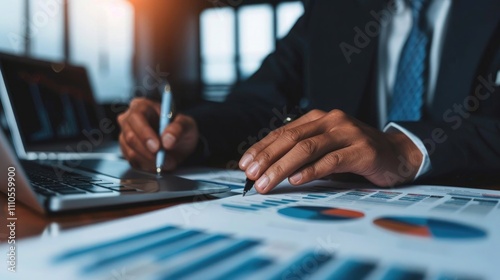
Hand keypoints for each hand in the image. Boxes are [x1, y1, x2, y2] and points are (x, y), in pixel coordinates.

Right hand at [117, 97, 198, 171]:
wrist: (179, 143)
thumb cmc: (180, 129)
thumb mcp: (187, 125)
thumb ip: (179, 128)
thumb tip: (168, 140)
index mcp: (142, 106)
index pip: (136, 117)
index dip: (145, 133)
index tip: (157, 147)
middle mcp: (129, 120)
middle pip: (130, 136)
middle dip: (148, 151)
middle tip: (163, 160)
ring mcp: (125, 136)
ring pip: (131, 152)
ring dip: (150, 161)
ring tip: (168, 162)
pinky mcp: (127, 151)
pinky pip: (134, 162)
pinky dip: (148, 166)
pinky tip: (160, 164)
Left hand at [239, 109, 422, 192]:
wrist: (396, 154)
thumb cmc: (354, 153)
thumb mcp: (325, 149)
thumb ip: (301, 154)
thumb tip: (267, 169)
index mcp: (318, 119)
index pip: (282, 132)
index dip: (261, 148)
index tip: (245, 165)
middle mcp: (331, 121)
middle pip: (291, 139)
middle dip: (267, 158)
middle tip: (251, 176)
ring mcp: (348, 133)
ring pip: (307, 148)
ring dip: (283, 167)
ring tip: (267, 182)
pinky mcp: (363, 150)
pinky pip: (332, 160)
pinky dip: (311, 171)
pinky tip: (297, 180)